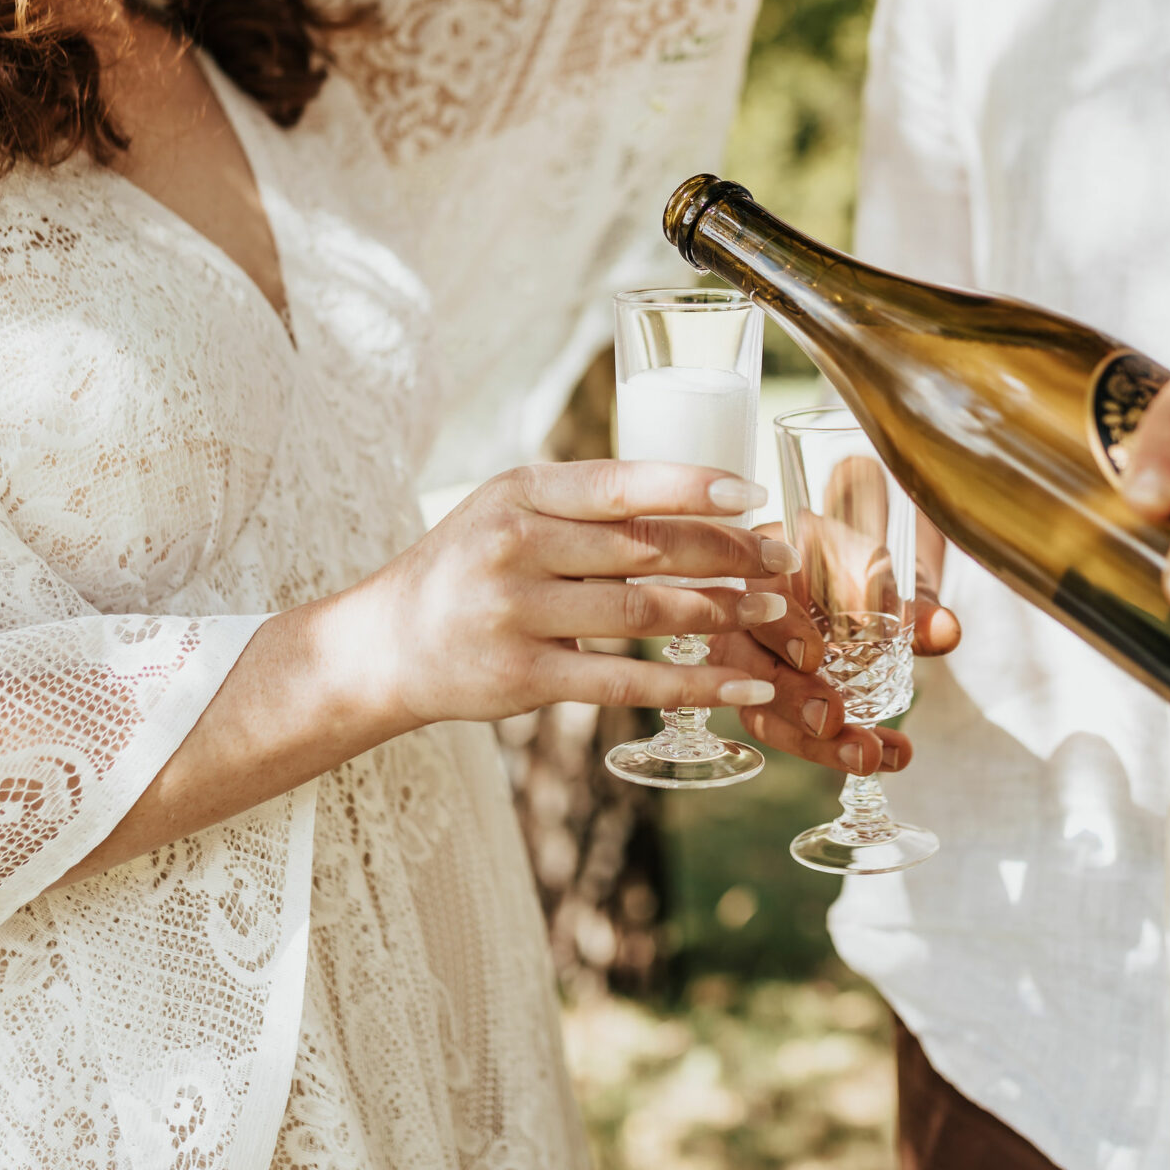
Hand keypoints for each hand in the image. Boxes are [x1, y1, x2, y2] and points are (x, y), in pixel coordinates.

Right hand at [334, 457, 827, 729]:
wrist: (387, 643)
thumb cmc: (469, 566)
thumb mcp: (510, 511)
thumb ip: (586, 504)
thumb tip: (698, 501)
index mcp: (519, 493)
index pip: (621, 483)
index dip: (693, 487)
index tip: (754, 496)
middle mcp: (514, 546)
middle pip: (645, 547)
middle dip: (725, 553)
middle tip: (781, 558)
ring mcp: (516, 614)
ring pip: (643, 613)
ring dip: (719, 613)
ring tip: (769, 612)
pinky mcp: (522, 678)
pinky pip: (625, 681)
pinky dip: (691, 685)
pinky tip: (739, 686)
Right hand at [724, 505, 960, 775]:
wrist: (860, 584)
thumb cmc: (859, 570)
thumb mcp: (886, 577)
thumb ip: (912, 604)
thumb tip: (946, 629)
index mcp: (765, 569)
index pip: (754, 597)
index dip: (780, 629)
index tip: (812, 656)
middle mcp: (742, 621)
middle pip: (745, 665)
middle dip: (791, 699)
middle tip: (831, 720)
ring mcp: (750, 666)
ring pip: (761, 712)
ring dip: (814, 743)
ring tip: (869, 757)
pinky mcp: (768, 703)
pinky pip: (790, 733)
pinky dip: (836, 751)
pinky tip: (887, 757)